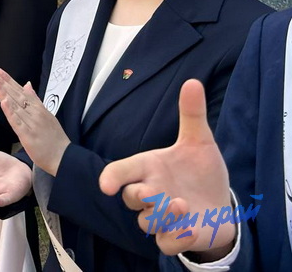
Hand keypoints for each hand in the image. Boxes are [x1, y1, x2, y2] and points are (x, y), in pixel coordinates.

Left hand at [0, 68, 69, 175]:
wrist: (64, 157)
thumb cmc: (54, 139)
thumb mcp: (47, 115)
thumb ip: (35, 100)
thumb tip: (27, 85)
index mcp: (39, 108)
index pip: (21, 91)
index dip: (9, 81)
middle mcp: (35, 113)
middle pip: (17, 95)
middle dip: (3, 83)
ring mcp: (31, 123)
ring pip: (15, 105)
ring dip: (4, 93)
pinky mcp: (28, 135)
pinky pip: (17, 122)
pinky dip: (10, 111)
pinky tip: (3, 102)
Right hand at [99, 80, 234, 257]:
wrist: (219, 203)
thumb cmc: (200, 172)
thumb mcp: (199, 141)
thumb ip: (191, 115)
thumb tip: (193, 82)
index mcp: (149, 169)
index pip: (120, 172)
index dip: (112, 177)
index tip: (106, 185)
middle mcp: (150, 193)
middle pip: (130, 198)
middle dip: (138, 197)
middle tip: (153, 193)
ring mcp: (160, 217)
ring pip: (147, 222)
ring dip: (161, 216)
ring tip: (182, 205)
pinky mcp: (175, 236)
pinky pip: (165, 244)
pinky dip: (175, 239)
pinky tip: (190, 228)